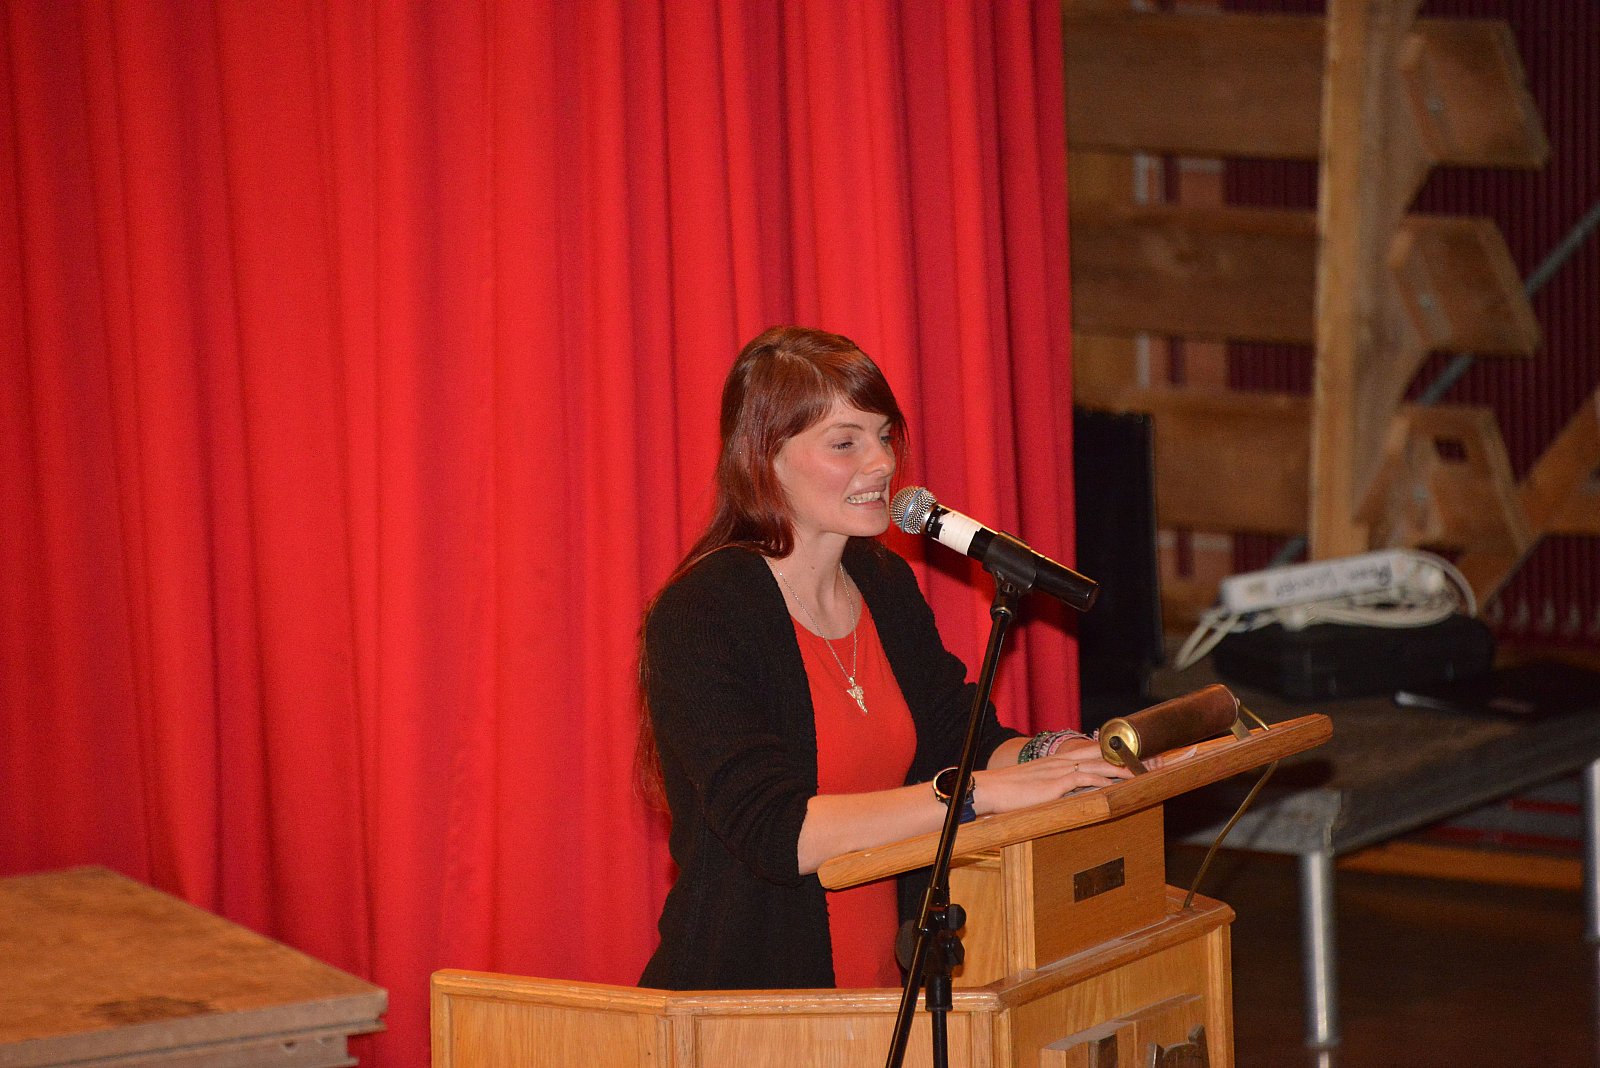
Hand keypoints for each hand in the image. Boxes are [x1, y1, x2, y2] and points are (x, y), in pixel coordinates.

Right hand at [970, 738, 1133, 816]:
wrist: (988, 789)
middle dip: (1125, 758)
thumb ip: (1053, 786)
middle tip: (1149, 762)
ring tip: (1140, 773)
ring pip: (1097, 765)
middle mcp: (1060, 761)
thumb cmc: (1008, 791)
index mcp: (1057, 760)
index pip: (1092, 752)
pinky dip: (1101, 782)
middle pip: (1100, 755)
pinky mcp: (1054, 783)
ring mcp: (1058, 770)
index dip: (1114, 753)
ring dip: (1120, 769)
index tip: (1134, 757)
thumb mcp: (1035, 785)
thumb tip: (1066, 795)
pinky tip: (1114, 786)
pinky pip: (1083, 779)